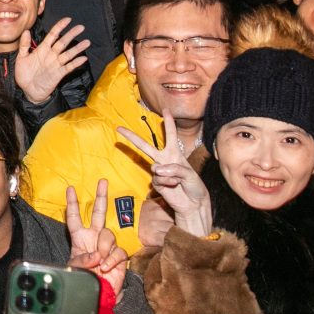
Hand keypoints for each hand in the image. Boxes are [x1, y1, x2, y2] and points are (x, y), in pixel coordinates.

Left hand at [14, 18, 89, 104]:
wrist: (27, 91)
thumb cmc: (24, 74)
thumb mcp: (21, 58)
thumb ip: (24, 45)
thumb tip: (26, 31)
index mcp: (42, 49)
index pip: (53, 35)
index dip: (60, 27)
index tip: (68, 19)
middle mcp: (51, 55)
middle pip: (63, 42)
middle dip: (72, 34)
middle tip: (81, 27)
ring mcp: (56, 64)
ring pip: (68, 54)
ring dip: (77, 48)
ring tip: (87, 42)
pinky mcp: (59, 74)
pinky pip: (69, 67)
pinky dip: (76, 63)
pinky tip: (83, 58)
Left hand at [66, 180, 127, 297]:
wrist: (98, 297)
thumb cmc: (83, 282)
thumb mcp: (75, 269)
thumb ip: (82, 260)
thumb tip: (96, 254)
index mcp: (80, 239)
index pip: (75, 218)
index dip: (72, 204)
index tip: (70, 189)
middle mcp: (94, 239)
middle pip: (99, 213)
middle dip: (101, 197)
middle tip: (103, 181)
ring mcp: (107, 247)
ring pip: (109, 235)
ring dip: (104, 248)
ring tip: (99, 262)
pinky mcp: (119, 257)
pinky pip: (118, 251)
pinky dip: (112, 259)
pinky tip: (107, 267)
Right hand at [115, 122, 210, 236]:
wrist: (193, 204)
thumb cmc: (194, 186)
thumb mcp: (190, 174)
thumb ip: (174, 169)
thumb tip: (157, 169)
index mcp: (175, 153)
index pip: (170, 135)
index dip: (168, 122)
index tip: (165, 109)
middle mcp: (165, 160)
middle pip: (146, 146)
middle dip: (132, 137)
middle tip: (119, 128)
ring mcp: (159, 172)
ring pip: (154, 167)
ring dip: (168, 175)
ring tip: (178, 182)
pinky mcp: (156, 183)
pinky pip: (157, 179)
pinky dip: (167, 182)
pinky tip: (173, 186)